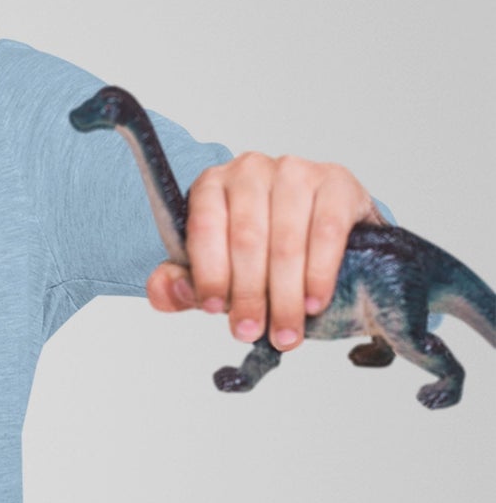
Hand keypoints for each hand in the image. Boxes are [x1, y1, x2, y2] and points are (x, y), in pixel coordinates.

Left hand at [145, 153, 381, 349]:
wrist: (316, 229)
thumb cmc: (256, 250)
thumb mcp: (211, 268)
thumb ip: (180, 284)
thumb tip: (166, 292)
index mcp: (210, 185)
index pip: (204, 228)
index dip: (208, 273)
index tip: (214, 309)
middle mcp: (250, 169)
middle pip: (246, 239)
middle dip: (248, 294)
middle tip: (250, 331)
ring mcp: (295, 171)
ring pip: (286, 242)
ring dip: (285, 296)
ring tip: (285, 332)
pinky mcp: (336, 181)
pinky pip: (326, 233)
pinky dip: (319, 274)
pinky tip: (313, 303)